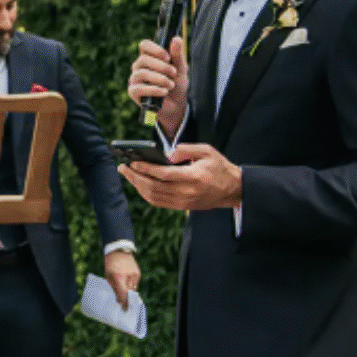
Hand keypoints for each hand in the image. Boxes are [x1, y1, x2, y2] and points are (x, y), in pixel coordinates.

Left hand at [102, 249, 140, 309]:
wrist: (118, 250)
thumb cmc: (111, 264)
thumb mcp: (109, 277)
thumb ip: (115, 288)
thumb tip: (119, 300)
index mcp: (118, 278)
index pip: (123, 294)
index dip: (124, 303)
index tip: (125, 310)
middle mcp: (128, 277)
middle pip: (129, 293)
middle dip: (127, 299)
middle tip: (125, 305)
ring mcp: (134, 275)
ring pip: (133, 289)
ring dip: (129, 292)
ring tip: (124, 291)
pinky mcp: (138, 273)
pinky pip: (135, 283)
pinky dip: (131, 285)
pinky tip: (127, 282)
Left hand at [119, 142, 241, 212]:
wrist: (233, 189)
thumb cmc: (220, 167)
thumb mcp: (207, 150)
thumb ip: (185, 149)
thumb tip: (166, 154)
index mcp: (193, 177)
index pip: (163, 174)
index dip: (145, 168)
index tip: (133, 162)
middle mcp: (186, 192)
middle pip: (154, 187)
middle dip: (135, 177)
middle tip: (123, 167)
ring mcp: (183, 202)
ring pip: (154, 197)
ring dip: (137, 186)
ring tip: (128, 175)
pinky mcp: (182, 207)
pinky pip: (159, 202)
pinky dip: (146, 194)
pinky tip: (139, 184)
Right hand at [128, 37, 187, 137]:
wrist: (176, 105)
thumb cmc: (176, 84)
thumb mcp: (180, 69)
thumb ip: (177, 55)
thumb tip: (177, 38)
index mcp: (149, 57)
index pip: (144, 45)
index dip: (155, 49)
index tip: (168, 57)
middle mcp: (139, 66)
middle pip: (144, 59)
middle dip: (162, 67)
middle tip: (174, 73)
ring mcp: (135, 79)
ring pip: (142, 73)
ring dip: (160, 79)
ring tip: (171, 85)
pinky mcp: (133, 92)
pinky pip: (139, 88)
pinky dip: (153, 89)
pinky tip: (164, 92)